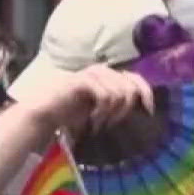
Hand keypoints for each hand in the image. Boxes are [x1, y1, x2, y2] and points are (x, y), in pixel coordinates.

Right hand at [26, 65, 152, 135]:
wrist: (44, 114)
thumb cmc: (71, 113)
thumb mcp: (101, 109)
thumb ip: (118, 104)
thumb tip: (143, 111)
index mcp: (108, 75)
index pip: (137, 79)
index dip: (147, 94)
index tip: (149, 112)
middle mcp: (102, 70)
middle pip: (131, 87)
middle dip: (125, 110)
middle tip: (111, 123)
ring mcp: (91, 74)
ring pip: (120, 93)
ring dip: (112, 114)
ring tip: (100, 124)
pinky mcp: (82, 80)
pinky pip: (106, 96)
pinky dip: (102, 112)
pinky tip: (93, 120)